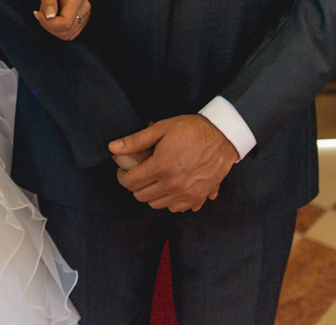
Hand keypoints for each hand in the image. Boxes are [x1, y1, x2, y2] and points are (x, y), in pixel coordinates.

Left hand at [33, 0, 90, 40]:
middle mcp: (85, 7)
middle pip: (66, 31)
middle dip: (48, 26)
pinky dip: (58, 29)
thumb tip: (50, 16)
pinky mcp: (82, 19)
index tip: (37, 13)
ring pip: (67, 35)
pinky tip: (53, 17)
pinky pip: (69, 33)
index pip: (65, 23)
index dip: (48, 24)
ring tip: (47, 12)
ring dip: (52, 28)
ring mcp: (85, 14)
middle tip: (40, 12)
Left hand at [109, 115, 238, 212]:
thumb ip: (136, 140)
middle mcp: (173, 184)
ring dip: (151, 193)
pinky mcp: (198, 198)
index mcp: (161, 167)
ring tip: (155, 178)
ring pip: (156, 204)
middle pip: (141, 196)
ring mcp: (186, 194)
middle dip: (136, 184)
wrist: (223, 136)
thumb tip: (113, 147)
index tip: (124, 170)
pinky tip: (171, 186)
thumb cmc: (192, 130)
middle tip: (140, 172)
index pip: (130, 182)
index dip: (122, 176)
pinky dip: (169, 200)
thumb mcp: (162, 128)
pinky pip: (175, 208)